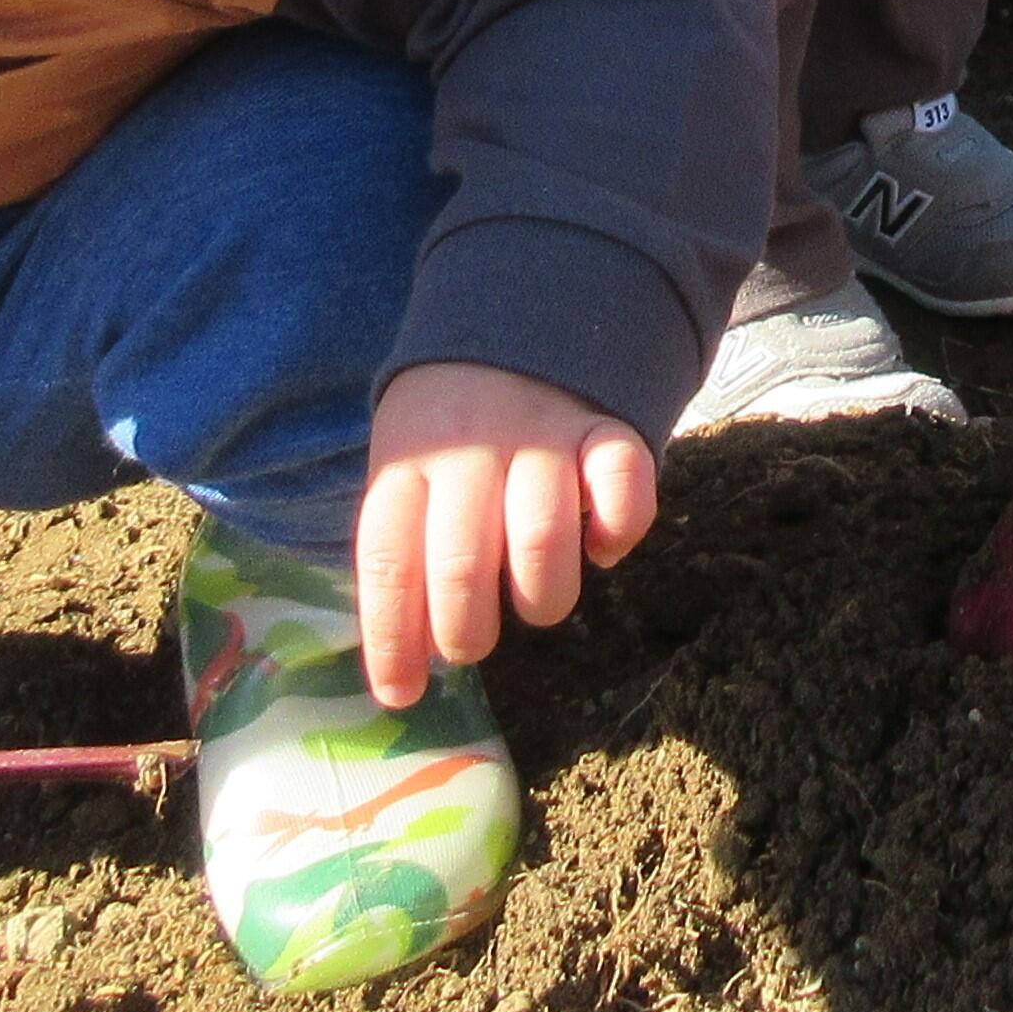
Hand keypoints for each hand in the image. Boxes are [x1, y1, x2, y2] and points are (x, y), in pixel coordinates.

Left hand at [354, 362, 657, 700]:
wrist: (518, 316)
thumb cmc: (447, 430)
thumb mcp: (402, 469)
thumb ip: (403, 554)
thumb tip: (405, 673)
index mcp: (405, 462)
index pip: (389, 563)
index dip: (392, 641)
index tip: (402, 696)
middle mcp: (470, 448)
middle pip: (463, 564)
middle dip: (468, 633)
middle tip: (471, 643)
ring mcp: (542, 434)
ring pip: (543, 539)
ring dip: (541, 597)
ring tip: (533, 599)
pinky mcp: (605, 427)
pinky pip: (623, 490)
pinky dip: (617, 534)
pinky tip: (600, 549)